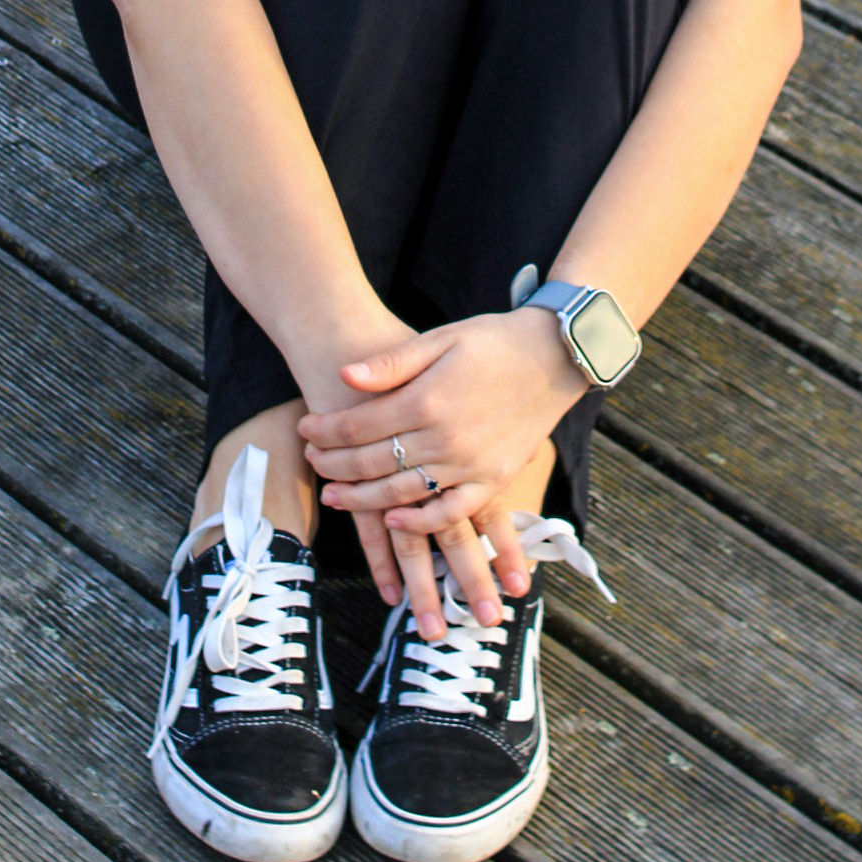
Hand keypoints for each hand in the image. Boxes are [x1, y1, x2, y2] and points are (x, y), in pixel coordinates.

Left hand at [298, 309, 586, 628]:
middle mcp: (446, 439)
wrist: (554, 358)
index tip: (307, 428)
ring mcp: (470, 465)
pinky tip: (393, 520)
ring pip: (402, 493)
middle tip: (313, 462)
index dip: (327, 430)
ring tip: (334, 497)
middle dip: (335, 465)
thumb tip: (344, 375)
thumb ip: (392, 362)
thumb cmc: (493, 341)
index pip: (360, 425)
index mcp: (429, 400)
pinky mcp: (492, 481)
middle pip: (374, 463)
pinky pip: (450, 513)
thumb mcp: (440, 339)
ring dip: (363, 499)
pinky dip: (419, 522)